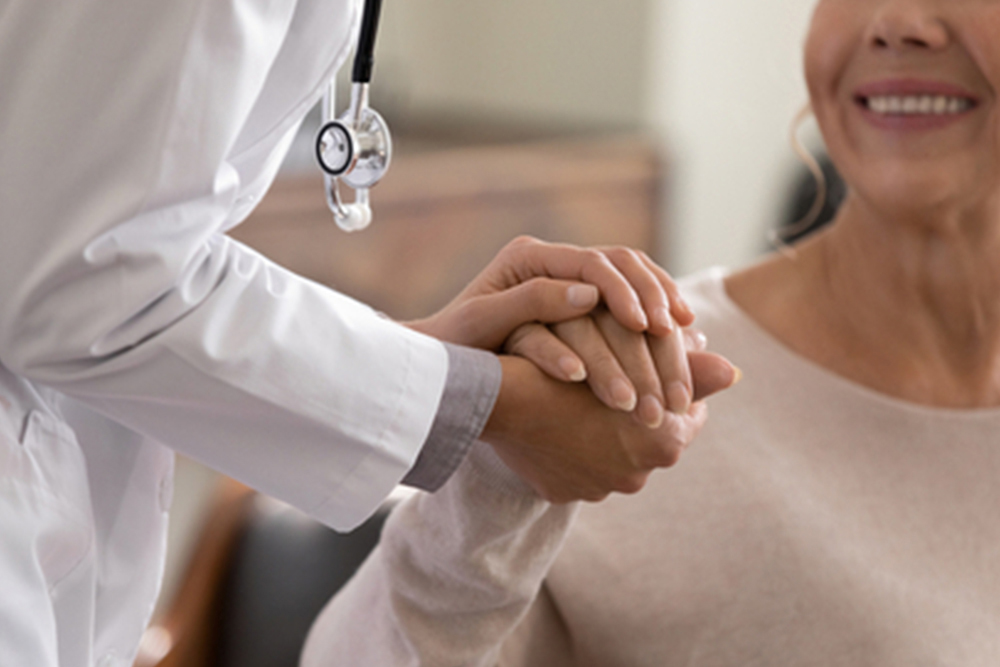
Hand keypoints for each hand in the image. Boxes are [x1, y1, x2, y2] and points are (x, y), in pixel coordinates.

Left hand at [406, 237, 693, 360]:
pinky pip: (626, 295)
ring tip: (685, 328)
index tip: (646, 326)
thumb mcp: (484, 324)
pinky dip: (652, 309)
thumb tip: (589, 294)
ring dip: (660, 298)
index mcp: (529, 257)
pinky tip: (673, 332)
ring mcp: (566, 276)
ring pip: (629, 273)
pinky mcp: (576, 298)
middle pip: (619, 261)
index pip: (593, 263)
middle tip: (676, 328)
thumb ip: (533, 303)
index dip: (625, 292)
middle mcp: (551, 259)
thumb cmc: (454, 346)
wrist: (439, 359)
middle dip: (651, 294)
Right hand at [480, 356, 707, 502]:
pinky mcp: (563, 494)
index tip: (659, 367)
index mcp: (664, 443)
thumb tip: (735, 371)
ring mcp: (598, 489)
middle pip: (651, 439)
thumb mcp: (632, 357)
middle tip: (623, 382)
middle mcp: (638, 475)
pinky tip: (561, 425)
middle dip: (642, 413)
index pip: (688, 415)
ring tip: (587, 403)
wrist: (503, 398)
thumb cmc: (571, 366)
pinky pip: (578, 471)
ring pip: (614, 457)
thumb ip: (689, 371)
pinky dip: (575, 452)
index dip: (675, 386)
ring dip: (607, 435)